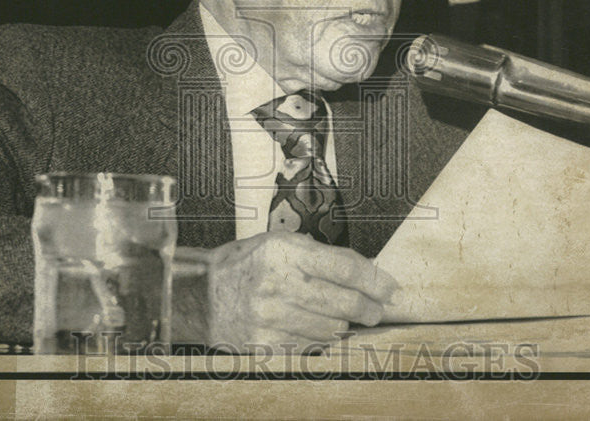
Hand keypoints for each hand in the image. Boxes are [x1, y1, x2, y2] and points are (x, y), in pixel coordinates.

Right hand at [205, 231, 397, 350]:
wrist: (199, 297)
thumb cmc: (242, 266)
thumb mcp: (276, 244)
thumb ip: (318, 254)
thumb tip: (364, 269)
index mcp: (282, 251)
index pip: (344, 268)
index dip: (375, 280)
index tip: (390, 288)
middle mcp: (276, 283)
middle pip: (343, 302)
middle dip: (368, 307)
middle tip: (376, 309)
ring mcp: (270, 317)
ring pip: (331, 328)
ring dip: (343, 325)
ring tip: (341, 318)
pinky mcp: (265, 344)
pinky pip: (310, 346)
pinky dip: (320, 340)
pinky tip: (316, 330)